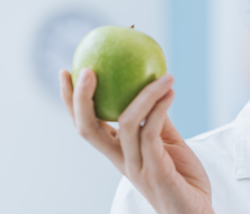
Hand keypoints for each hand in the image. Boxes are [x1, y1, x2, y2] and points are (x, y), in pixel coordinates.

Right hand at [59, 68, 213, 213]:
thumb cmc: (182, 179)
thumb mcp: (167, 143)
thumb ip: (156, 120)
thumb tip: (152, 87)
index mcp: (118, 153)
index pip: (87, 125)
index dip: (72, 101)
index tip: (67, 72)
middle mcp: (121, 160)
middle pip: (88, 129)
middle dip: (80, 98)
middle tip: (88, 69)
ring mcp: (137, 167)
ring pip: (126, 123)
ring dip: (144, 93)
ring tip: (161, 75)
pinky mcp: (156, 172)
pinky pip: (152, 132)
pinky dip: (160, 108)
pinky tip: (170, 92)